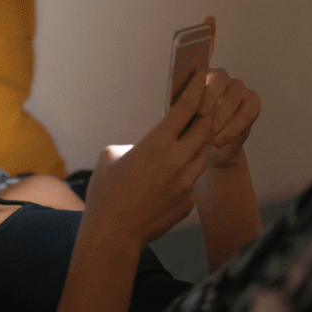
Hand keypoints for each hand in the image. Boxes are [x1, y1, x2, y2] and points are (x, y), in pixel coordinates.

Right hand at [83, 68, 211, 247]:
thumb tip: (148, 145)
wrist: (114, 234)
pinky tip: (175, 175)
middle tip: (205, 102)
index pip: (186, 108)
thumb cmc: (105, 194)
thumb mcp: (111, 156)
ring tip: (192, 136)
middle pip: (204, 128)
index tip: (202, 77)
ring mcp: (187, 183)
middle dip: (206, 112)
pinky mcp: (189, 201)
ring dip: (200, 142)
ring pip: (203, 154)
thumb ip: (136, 144)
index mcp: (157, 144)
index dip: (196, 89)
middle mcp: (178, 161)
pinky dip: (188, 172)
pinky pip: (194, 180)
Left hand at [183, 18, 262, 170]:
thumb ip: (180, 106)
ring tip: (208, 135)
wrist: (212, 153)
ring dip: (221, 117)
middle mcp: (221, 78)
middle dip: (209, 96)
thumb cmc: (192, 133)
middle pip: (218, 77)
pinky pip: (247, 110)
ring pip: (233, 96)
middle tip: (201, 114)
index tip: (208, 21)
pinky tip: (221, 138)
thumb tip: (178, 103)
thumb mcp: (178, 119)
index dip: (209, 35)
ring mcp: (239, 89)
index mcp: (200, 78)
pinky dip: (234, 126)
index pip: (204, 51)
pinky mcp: (253, 102)